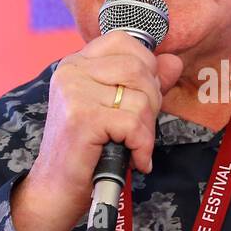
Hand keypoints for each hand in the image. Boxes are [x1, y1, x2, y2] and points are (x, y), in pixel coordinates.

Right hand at [12, 33, 183, 230]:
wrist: (56, 190)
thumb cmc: (88, 150)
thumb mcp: (117, 109)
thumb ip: (146, 83)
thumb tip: (174, 61)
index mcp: (77, 63)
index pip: (123, 41)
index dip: (145, 68)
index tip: (139, 97)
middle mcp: (71, 71)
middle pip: (139, 69)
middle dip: (151, 103)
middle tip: (138, 129)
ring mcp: (74, 92)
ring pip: (140, 98)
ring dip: (146, 129)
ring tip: (131, 145)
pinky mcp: (82, 118)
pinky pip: (134, 124)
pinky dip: (141, 146)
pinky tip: (134, 159)